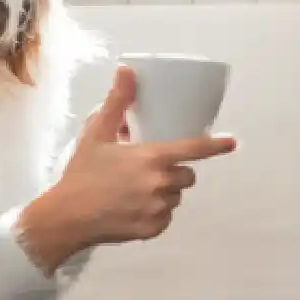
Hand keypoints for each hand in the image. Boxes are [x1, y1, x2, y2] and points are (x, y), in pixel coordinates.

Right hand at [19, 66, 236, 270]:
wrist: (66, 218)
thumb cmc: (81, 174)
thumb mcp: (97, 134)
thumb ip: (117, 102)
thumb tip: (127, 70)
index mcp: (152, 158)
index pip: (194, 149)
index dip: (216, 145)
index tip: (232, 142)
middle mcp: (160, 184)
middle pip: (187, 175)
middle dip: (174, 170)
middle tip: (147, 169)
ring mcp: (158, 209)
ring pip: (176, 197)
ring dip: (164, 192)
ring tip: (135, 189)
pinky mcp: (152, 229)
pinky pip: (165, 217)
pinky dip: (155, 212)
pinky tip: (132, 208)